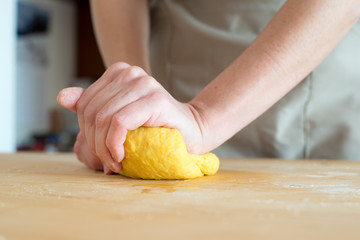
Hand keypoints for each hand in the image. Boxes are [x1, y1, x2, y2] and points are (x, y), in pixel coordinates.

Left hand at [57, 62, 205, 172]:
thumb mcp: (119, 116)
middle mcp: (130, 73)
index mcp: (119, 72)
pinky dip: (114, 144)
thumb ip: (92, 105)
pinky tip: (122, 157)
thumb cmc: (155, 127)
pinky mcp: (155, 100)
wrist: (191, 132)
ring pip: (103, 118)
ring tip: (116, 163)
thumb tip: (62, 97)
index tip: (100, 152)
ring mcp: (144, 83)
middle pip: (91, 111)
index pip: (84, 103)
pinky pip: (119, 123)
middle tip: (108, 162)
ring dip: (104, 149)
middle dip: (95, 143)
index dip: (86, 132)